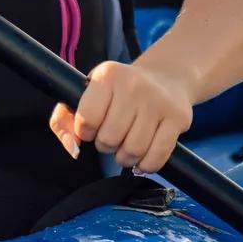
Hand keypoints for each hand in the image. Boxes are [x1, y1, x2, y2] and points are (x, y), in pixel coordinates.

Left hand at [50, 60, 194, 174]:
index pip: (87, 119)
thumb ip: (64, 121)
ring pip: (133, 151)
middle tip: (112, 137)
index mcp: (108, 75)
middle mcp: (134, 85)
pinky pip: (157, 157)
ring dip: (125, 158)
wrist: (167, 78)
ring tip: (126, 146)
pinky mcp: (178, 118)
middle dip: (106, 145)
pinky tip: (142, 157)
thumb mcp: (86, 94)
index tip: (92, 126)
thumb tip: (73, 149)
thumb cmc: (118, 92)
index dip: (86, 131)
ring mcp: (159, 101)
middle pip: (110, 139)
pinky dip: (146, 165)